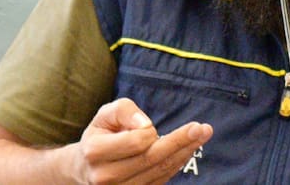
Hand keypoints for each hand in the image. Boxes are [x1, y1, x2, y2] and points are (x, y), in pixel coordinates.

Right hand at [69, 98, 212, 184]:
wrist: (87, 167)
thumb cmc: (100, 135)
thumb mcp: (104, 114)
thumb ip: (123, 111)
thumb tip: (146, 125)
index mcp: (95, 152)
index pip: (135, 142)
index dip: (148, 130)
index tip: (150, 123)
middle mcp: (106, 176)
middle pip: (152, 159)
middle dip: (180, 141)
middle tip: (203, 128)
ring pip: (160, 171)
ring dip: (184, 152)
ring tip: (203, 134)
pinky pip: (162, 179)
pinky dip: (177, 163)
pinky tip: (188, 149)